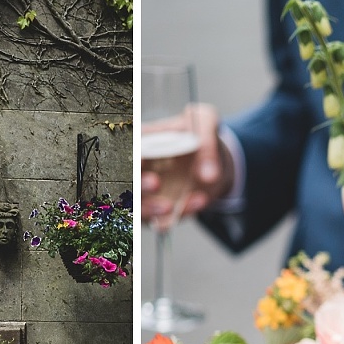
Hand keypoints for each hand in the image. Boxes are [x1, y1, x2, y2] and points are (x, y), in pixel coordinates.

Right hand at [141, 102, 225, 227]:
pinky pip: (164, 221)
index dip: (131, 157)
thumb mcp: (207, 121)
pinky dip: (178, 217)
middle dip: (136, 187)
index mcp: (144, 143)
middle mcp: (142, 170)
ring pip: (139, 210)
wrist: (215, 162)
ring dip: (150, 211)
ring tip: (169, 207)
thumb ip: (206, 140)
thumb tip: (208, 175)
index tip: (139, 159)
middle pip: (128, 184)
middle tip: (154, 183)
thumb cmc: (201, 135)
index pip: (129, 150)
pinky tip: (199, 201)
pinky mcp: (165, 212)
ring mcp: (151, 195)